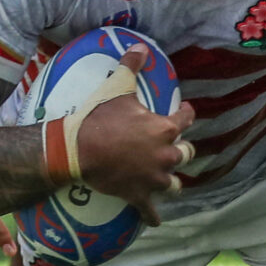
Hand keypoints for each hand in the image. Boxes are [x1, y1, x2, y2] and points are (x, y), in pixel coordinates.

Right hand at [71, 46, 196, 223]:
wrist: (77, 150)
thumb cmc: (99, 118)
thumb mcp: (117, 88)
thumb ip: (131, 67)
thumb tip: (140, 45)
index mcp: (164, 129)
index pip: (186, 119)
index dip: (187, 113)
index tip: (187, 110)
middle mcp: (165, 155)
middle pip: (186, 155)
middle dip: (182, 151)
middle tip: (176, 148)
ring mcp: (153, 178)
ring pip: (174, 184)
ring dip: (172, 181)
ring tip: (168, 180)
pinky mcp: (139, 195)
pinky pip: (150, 211)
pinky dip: (151, 216)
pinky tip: (153, 220)